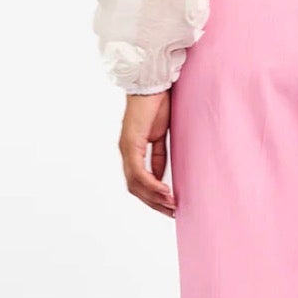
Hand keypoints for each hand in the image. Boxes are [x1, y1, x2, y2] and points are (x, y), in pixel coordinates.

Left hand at [119, 91, 175, 216]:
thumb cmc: (156, 105)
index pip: (138, 182)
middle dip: (153, 203)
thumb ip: (158, 156)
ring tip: (170, 205)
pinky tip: (164, 191)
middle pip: (135, 188)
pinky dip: (151, 184)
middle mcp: (126, 151)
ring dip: (153, 197)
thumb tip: (160, 177)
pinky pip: (139, 171)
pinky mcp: (131, 143)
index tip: (168, 206)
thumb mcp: (160, 136)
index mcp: (132, 150)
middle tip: (171, 212)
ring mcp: (127, 148)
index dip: (152, 196)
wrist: (151, 84)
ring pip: (135, 183)